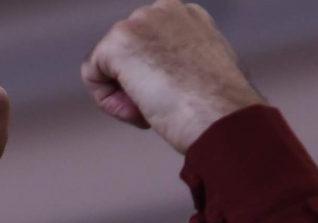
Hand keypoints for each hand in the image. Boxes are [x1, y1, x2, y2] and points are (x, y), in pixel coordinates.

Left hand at [82, 2, 263, 154]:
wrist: (224, 118)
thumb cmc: (223, 113)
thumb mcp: (209, 79)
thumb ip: (186, 68)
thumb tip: (176, 80)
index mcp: (188, 17)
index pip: (150, 46)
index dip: (159, 81)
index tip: (178, 100)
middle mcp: (164, 10)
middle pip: (128, 54)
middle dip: (140, 86)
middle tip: (168, 107)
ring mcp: (140, 22)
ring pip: (109, 65)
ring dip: (128, 97)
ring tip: (158, 109)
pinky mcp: (119, 42)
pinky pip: (93, 75)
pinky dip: (110, 103)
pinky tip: (140, 112)